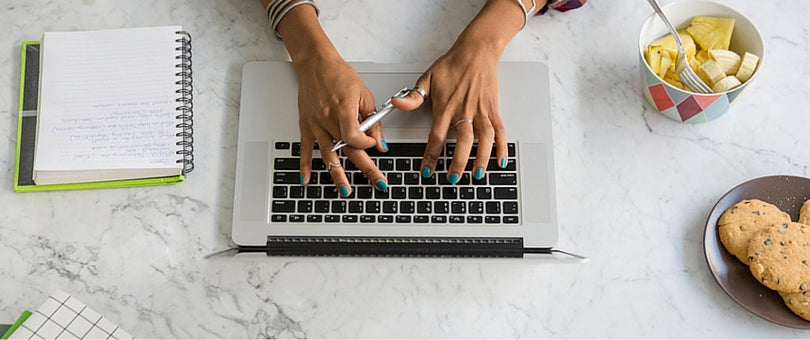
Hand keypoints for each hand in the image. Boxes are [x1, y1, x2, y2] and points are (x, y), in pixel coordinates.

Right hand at [294, 55, 389, 195]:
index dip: (366, 144)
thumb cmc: (340, 76)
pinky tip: (307, 179)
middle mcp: (328, 119)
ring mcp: (316, 125)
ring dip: (338, 175)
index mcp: (343, 109)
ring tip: (346, 191)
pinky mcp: (307, 126)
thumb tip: (380, 142)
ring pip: (328, 155)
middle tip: (378, 183)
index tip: (374, 146)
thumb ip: (373, 120)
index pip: (354, 136)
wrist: (316, 65)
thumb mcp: (364, 94)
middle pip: (348, 150)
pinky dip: (305, 166)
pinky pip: (305, 149)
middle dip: (366, 169)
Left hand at [391, 44, 507, 183]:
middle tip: (453, 179)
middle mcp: (465, 111)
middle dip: (458, 162)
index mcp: (446, 107)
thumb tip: (396, 103)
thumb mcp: (427, 79)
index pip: (436, 137)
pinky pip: (500, 130)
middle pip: (462, 142)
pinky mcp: (493, 109)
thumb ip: (413, 97)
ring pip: (484, 139)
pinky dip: (502, 146)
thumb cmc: (453, 64)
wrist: (476, 51)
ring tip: (476, 175)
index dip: (431, 156)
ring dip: (481, 158)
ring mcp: (481, 111)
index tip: (427, 171)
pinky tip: (500, 160)